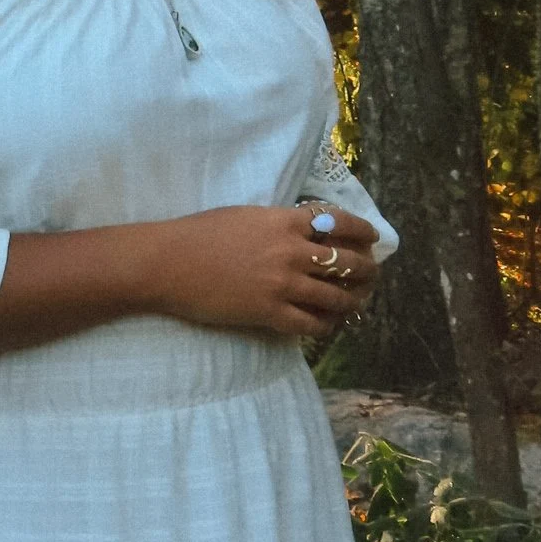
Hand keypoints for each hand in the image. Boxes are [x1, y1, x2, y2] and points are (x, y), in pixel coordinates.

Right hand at [139, 204, 380, 340]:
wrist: (169, 263)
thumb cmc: (199, 234)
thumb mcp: (244, 216)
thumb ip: (278, 223)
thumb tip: (303, 232)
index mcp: (284, 221)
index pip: (339, 222)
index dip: (362, 230)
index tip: (371, 237)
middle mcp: (291, 251)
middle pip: (347, 261)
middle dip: (367, 269)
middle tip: (371, 274)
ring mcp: (282, 284)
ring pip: (336, 296)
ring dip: (353, 300)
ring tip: (358, 302)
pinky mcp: (270, 313)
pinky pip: (312, 324)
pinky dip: (326, 325)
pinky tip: (329, 324)